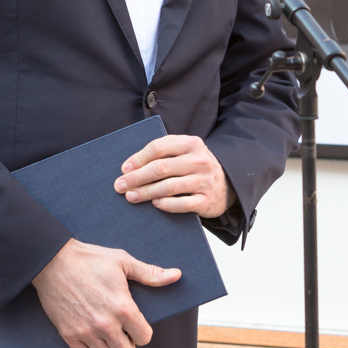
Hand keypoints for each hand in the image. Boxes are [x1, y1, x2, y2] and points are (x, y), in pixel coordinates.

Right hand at [31, 239, 180, 347]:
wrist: (53, 260)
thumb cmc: (90, 259)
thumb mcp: (123, 261)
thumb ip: (150, 273)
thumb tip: (176, 275)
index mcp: (123, 307)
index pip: (145, 338)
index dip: (143, 331)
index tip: (135, 323)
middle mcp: (106, 324)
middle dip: (129, 344)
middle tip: (122, 331)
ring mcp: (86, 332)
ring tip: (108, 335)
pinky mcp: (69, 334)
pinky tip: (92, 338)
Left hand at [115, 133, 233, 217]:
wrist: (227, 185)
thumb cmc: (195, 167)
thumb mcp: (184, 153)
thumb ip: (163, 154)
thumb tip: (130, 168)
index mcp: (191, 143)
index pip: (159, 147)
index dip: (138, 158)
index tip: (123, 169)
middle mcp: (199, 160)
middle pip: (161, 168)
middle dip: (137, 178)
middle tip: (120, 186)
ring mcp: (204, 180)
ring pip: (169, 186)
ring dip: (146, 192)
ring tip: (131, 197)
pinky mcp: (207, 200)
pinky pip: (183, 204)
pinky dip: (166, 204)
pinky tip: (155, 204)